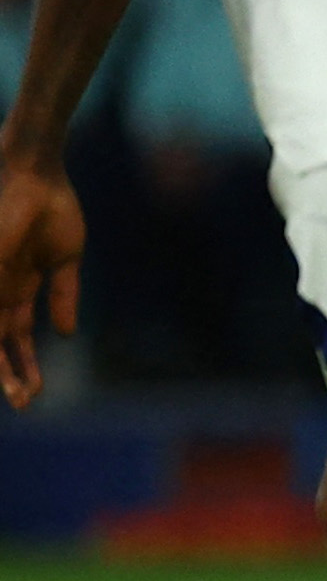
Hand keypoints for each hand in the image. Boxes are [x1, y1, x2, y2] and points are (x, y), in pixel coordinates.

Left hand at [0, 157, 84, 409]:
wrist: (37, 175)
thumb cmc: (53, 208)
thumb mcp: (66, 258)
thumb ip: (64, 296)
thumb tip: (65, 334)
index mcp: (20, 287)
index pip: (16, 337)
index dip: (25, 365)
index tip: (36, 393)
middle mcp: (1, 289)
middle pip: (1, 342)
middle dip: (10, 374)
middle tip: (24, 405)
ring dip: (4, 367)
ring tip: (19, 396)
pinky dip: (3, 338)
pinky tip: (8, 360)